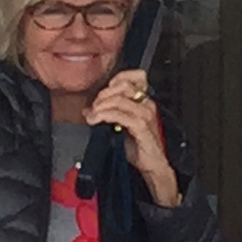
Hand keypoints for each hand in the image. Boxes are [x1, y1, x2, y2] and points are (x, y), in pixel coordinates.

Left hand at [86, 69, 179, 204]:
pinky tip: (98, 120)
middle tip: (93, 108)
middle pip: (123, 86)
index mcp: (144, 101)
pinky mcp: (142, 127)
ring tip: (93, 116)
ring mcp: (146, 115)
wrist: (152, 165)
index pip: (134, 76)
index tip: (102, 92)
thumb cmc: (139, 147)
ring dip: (101, 106)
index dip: (116, 79)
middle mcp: (147, 104)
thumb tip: (89, 109)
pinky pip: (120, 115)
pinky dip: (105, 115)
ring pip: (119, 99)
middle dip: (103, 95)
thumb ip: (108, 114)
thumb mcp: (122, 125)